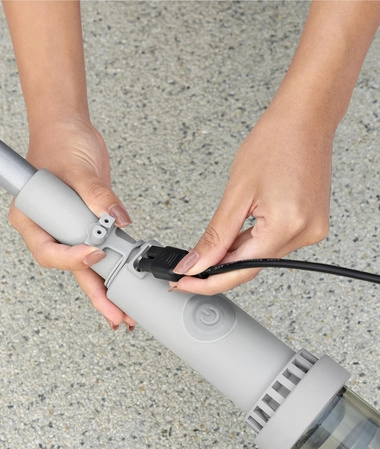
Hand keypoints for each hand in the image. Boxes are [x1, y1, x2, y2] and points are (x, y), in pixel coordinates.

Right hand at [9, 117, 135, 329]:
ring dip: (106, 287)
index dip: (72, 258)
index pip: (49, 251)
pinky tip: (126, 280)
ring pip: (86, 265)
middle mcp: (48, 228)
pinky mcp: (86, 224)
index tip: (95, 253)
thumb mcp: (78, 168)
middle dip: (94, 293)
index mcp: (31, 218)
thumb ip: (97, 195)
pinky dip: (113, 264)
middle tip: (116, 316)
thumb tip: (118, 218)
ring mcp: (68, 228)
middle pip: (70, 268)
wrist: (68, 127)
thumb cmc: (58, 141)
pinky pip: (100, 248)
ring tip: (125, 310)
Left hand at [172, 105, 332, 294]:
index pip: (240, 271)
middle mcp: (305, 233)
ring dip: (232, 256)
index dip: (208, 282)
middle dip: (216, 269)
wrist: (306, 118)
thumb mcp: (236, 192)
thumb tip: (195, 264)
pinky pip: (273, 244)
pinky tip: (235, 237)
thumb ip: (215, 236)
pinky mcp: (310, 224)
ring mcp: (311, 230)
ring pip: (261, 257)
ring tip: (209, 248)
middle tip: (187, 269)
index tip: (183, 283)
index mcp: (286, 225)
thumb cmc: (275, 142)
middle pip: (250, 266)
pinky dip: (250, 244)